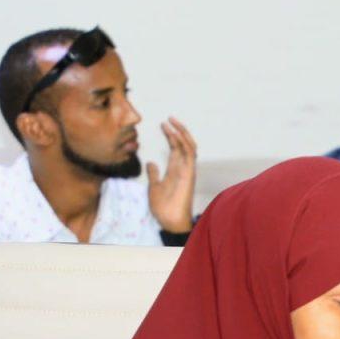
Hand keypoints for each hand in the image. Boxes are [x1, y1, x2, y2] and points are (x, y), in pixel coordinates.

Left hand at [146, 117, 197, 231]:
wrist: (169, 219)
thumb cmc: (163, 206)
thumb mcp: (153, 186)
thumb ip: (154, 174)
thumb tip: (150, 163)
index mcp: (175, 170)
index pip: (175, 148)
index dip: (170, 136)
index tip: (163, 124)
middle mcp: (183, 167)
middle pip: (183, 144)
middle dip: (177, 130)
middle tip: (169, 118)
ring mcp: (187, 170)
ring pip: (188, 146)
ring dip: (181, 133)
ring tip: (172, 122)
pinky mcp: (189, 173)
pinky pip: (188, 155)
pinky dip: (183, 143)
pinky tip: (175, 134)